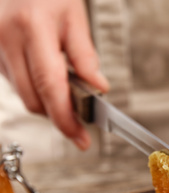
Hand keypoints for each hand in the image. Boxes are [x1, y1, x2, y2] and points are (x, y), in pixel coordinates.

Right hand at [0, 0, 108, 149]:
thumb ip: (85, 55)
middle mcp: (7, 40)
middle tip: (81, 121)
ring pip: (23, 95)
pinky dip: (35, 90)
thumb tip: (98, 88)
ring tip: (69, 95)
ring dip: (48, 103)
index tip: (80, 137)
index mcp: (33, 28)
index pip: (50, 86)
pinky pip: (15, 83)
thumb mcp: (74, 17)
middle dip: (59, 116)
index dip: (66, 118)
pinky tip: (48, 81)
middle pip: (34, 99)